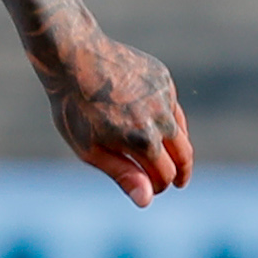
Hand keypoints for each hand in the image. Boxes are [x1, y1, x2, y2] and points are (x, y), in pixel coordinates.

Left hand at [48, 34, 192, 205]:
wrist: (73, 56)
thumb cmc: (74, 108)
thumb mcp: (89, 148)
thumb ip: (122, 174)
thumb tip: (148, 200)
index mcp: (142, 141)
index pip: (165, 175)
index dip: (159, 187)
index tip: (152, 190)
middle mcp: (160, 118)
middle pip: (183, 155)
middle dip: (179, 172)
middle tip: (177, 182)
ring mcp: (164, 96)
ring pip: (180, 130)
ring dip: (175, 147)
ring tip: (168, 157)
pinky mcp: (163, 79)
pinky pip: (171, 106)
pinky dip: (166, 119)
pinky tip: (153, 124)